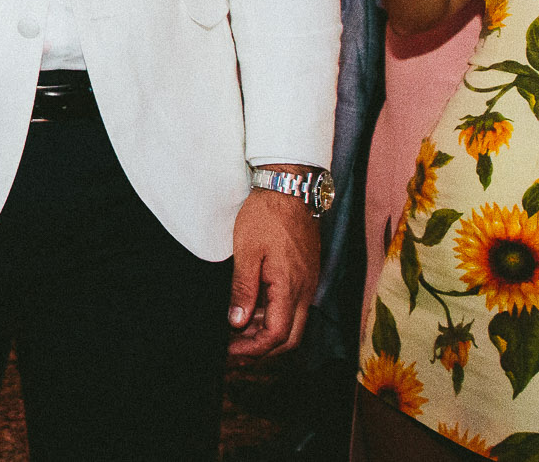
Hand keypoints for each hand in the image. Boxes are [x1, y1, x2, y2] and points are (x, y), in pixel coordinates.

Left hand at [227, 182, 319, 361]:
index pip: (277, 335)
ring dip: (267, 333)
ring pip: (292, 323)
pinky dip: (273, 315)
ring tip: (237, 332)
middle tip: (234, 351)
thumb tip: (237, 323)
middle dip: (263, 350)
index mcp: (290, 287)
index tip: (230, 351)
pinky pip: (293, 307)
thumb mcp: (247, 251)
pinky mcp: (305, 275)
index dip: (254, 349)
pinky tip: (252, 311)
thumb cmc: (266, 216)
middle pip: (290, 337)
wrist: (289, 188)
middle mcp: (305, 290)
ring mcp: (308, 283)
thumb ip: (243, 290)